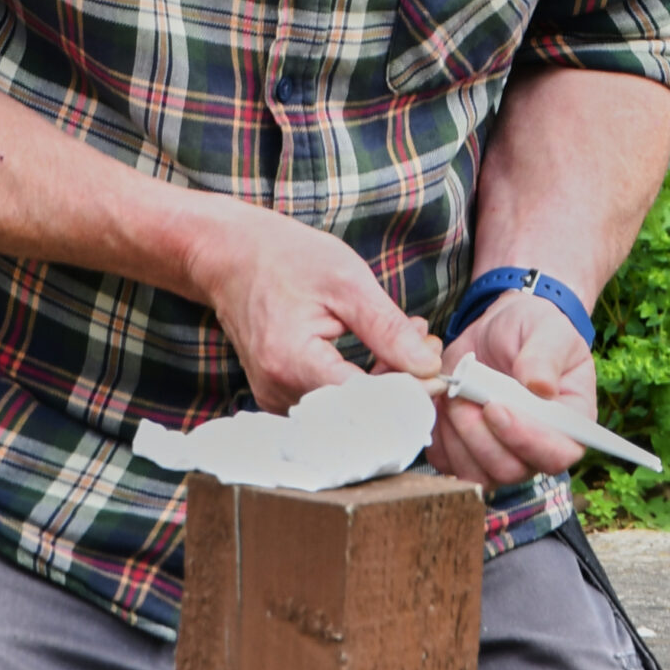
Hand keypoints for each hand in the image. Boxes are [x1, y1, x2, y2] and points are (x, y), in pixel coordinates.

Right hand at [187, 200, 439, 412]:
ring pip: (348, 413)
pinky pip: (331, 406)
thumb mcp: (347, 281)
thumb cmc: (285, 258)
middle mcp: (278, 391)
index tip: (437, 371)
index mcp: (292, 362)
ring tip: (408, 342)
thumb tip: (429, 367)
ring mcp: (274, 398)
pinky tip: (382, 356)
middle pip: (358, 413)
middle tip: (427, 346)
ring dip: (386, 386)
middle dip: (402, 386)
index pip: (364, 402)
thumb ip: (388, 329)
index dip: (406, 392)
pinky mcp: (279, 397)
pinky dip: (363, 386)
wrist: (231, 256)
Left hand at [427, 290, 591, 489]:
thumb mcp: (546, 329)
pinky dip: (440, 436)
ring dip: (458, 435)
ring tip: (455, 393)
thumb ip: (545, 357)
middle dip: (481, 435)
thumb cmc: (533, 330)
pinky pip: (448, 463)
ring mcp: (502, 454)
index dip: (526, 440)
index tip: (496, 407)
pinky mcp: (468, 451)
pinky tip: (444, 404)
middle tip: (466, 393)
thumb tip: (541, 386)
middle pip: (511, 470)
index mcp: (569, 424)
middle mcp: (537, 447)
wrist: (498, 332)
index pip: (557, 454)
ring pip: (477, 472)